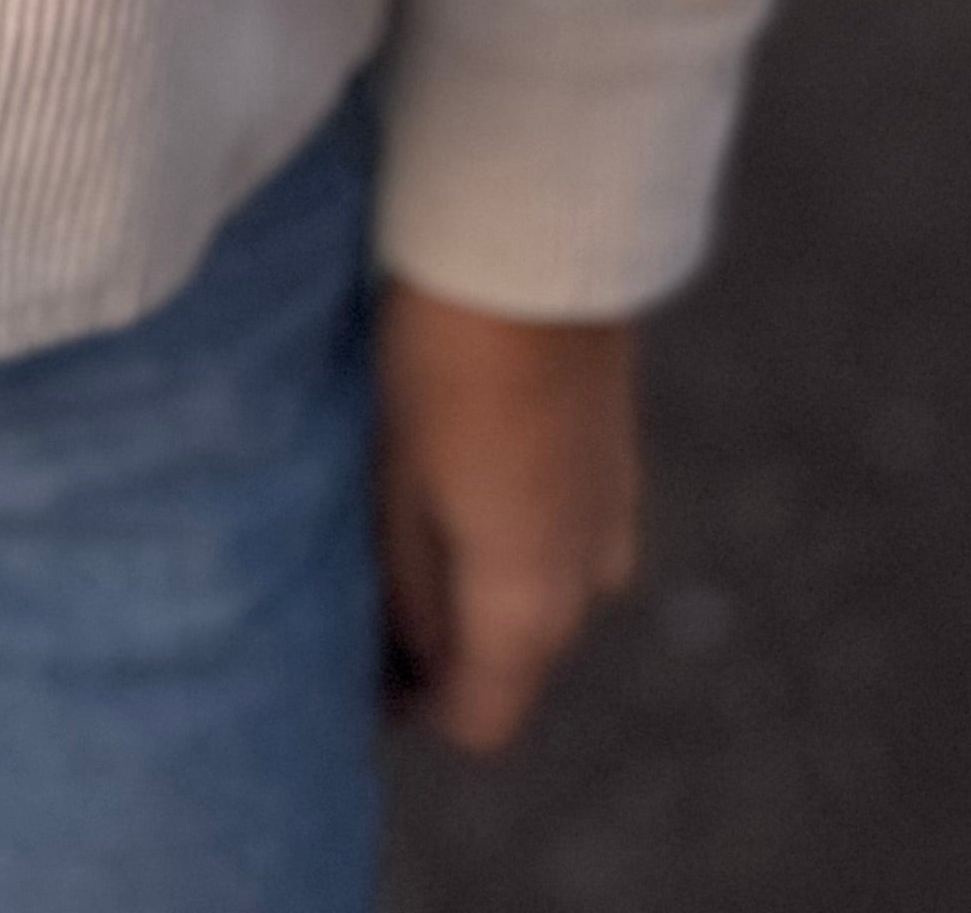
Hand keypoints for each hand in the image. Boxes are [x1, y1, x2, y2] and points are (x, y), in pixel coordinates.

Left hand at [376, 281, 641, 750]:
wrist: (532, 247)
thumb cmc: (440, 362)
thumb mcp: (395, 487)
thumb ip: (410, 593)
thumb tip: (414, 657)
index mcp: (530, 605)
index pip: (480, 721)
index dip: (411, 710)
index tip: (351, 669)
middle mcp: (591, 581)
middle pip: (512, 660)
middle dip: (441, 645)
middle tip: (362, 585)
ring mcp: (616, 520)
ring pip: (537, 593)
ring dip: (478, 581)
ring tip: (400, 513)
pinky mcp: (619, 464)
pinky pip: (562, 535)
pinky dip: (511, 530)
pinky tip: (456, 464)